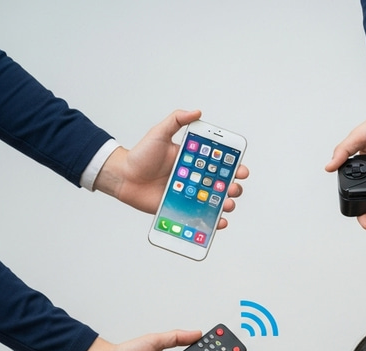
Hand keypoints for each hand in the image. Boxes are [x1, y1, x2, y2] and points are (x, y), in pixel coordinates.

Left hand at [93, 109, 248, 227]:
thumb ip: (176, 121)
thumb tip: (196, 112)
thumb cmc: (140, 156)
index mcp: (195, 161)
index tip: (241, 170)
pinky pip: (203, 217)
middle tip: (232, 188)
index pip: (220, 164)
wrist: (124, 178)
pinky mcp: (184, 210)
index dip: (235, 167)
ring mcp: (192, 196)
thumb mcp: (159, 133)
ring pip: (217, 202)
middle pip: (223, 185)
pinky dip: (215, 222)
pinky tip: (219, 221)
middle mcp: (196, 179)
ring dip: (227, 204)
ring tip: (227, 204)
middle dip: (233, 187)